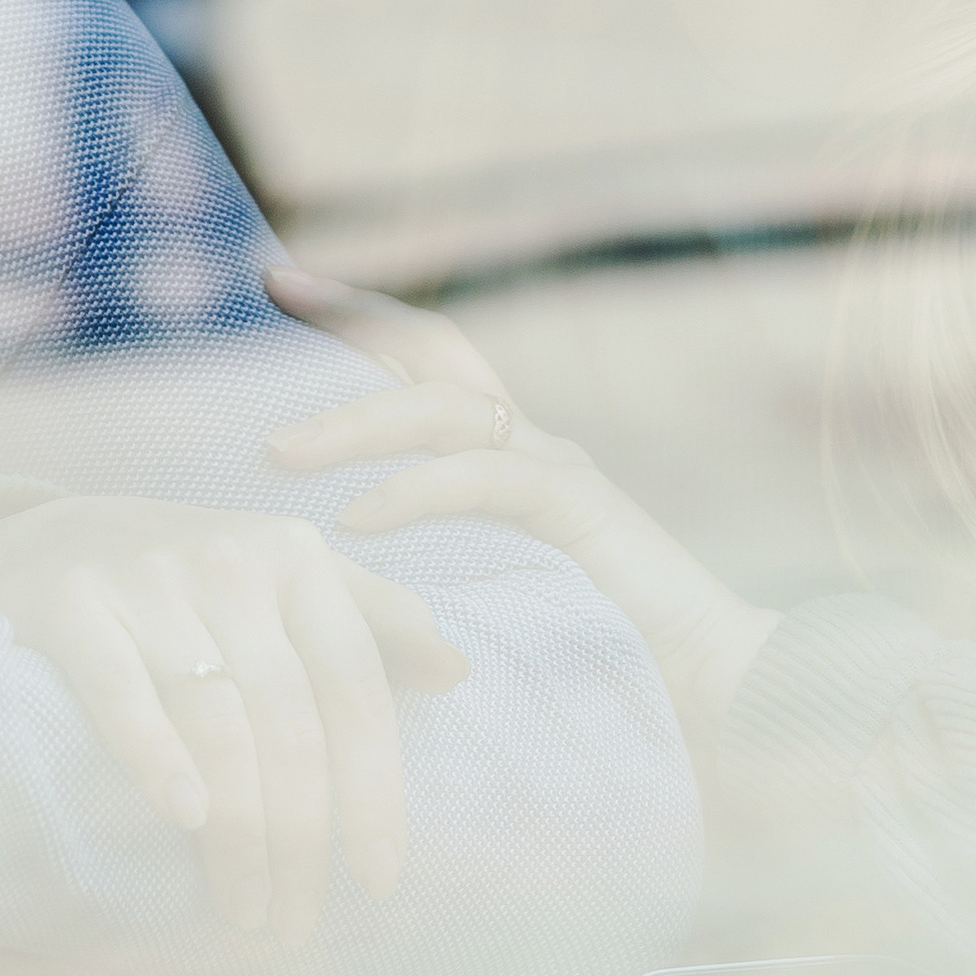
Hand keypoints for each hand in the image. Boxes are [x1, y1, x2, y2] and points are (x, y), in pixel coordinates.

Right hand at [0, 496, 468, 944]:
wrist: (47, 535)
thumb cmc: (191, 575)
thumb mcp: (289, 575)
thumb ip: (375, 617)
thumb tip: (456, 673)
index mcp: (297, 557)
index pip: (355, 686)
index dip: (374, 787)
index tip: (379, 877)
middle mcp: (231, 561)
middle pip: (289, 719)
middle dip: (302, 835)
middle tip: (297, 920)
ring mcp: (150, 580)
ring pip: (217, 722)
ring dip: (240, 830)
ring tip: (246, 907)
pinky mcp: (74, 604)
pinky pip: (123, 693)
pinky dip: (157, 757)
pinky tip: (186, 818)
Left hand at [262, 262, 778, 766]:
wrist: (702, 689)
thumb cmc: (583, 660)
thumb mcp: (475, 599)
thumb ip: (415, 570)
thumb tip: (313, 566)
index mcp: (505, 457)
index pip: (423, 365)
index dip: (357, 319)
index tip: (278, 286)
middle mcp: (530, 444)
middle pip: (432, 353)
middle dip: (350, 316)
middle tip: (273, 289)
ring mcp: (557, 468)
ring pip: (443, 409)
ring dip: (356, 422)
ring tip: (283, 451)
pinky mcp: (578, 508)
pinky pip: (482, 479)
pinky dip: (414, 494)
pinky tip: (359, 521)